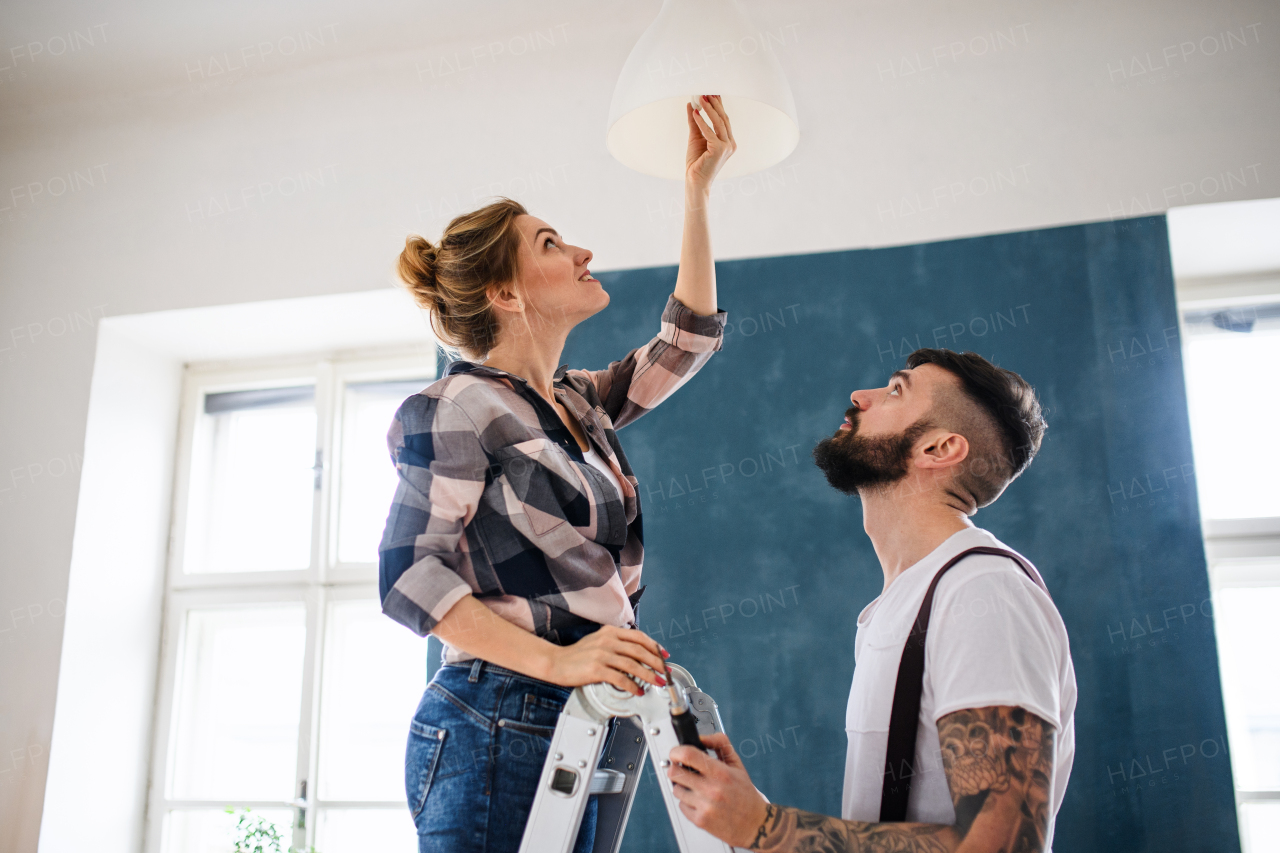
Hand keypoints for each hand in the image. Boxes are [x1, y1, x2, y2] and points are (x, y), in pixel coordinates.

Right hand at [543, 625, 668, 695]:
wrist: (556, 662)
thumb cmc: (577, 654)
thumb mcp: (597, 640)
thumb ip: (615, 643)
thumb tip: (637, 653)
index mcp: (610, 632)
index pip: (638, 637)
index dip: (654, 646)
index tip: (663, 655)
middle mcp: (607, 641)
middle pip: (639, 650)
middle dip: (656, 662)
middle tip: (665, 671)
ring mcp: (602, 655)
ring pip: (633, 665)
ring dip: (648, 675)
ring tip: (657, 682)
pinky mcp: (596, 669)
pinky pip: (620, 678)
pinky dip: (632, 686)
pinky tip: (637, 691)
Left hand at [668, 732, 768, 846]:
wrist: (754, 824)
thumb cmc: (746, 795)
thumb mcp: (737, 765)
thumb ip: (720, 745)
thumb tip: (702, 737)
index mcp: (720, 773)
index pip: (688, 755)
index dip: (676, 751)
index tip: (676, 753)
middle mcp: (711, 789)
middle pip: (675, 772)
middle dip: (676, 768)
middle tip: (683, 769)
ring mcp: (704, 806)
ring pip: (676, 789)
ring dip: (682, 787)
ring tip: (695, 788)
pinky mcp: (699, 820)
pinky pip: (681, 806)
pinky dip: (687, 803)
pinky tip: (699, 801)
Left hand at [685, 94, 736, 190]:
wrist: (695, 181)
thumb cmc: (696, 162)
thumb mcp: (695, 137)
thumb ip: (695, 122)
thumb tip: (692, 105)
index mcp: (728, 141)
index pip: (723, 119)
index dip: (718, 105)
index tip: (712, 92)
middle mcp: (730, 143)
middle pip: (723, 118)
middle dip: (715, 104)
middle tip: (706, 91)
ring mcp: (727, 147)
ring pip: (719, 123)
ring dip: (709, 109)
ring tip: (701, 97)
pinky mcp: (719, 150)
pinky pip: (710, 132)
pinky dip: (702, 122)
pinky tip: (695, 113)